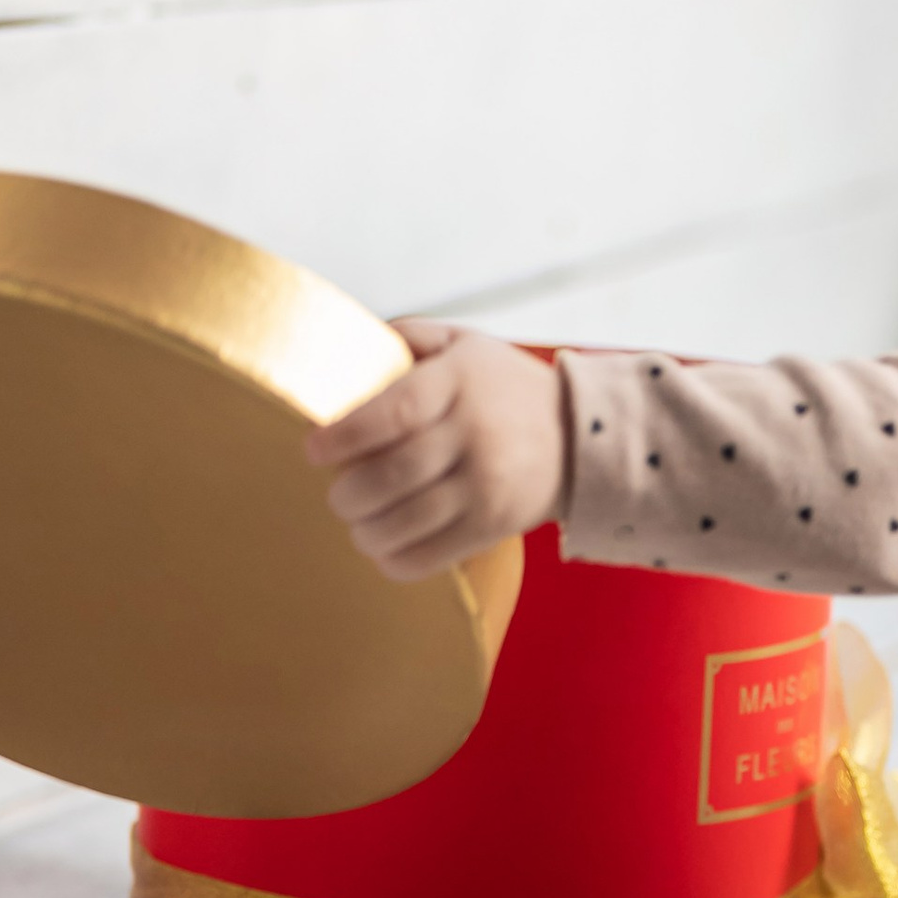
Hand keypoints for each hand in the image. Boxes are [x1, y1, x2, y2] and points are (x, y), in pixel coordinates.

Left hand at [305, 325, 568, 580]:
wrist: (582, 437)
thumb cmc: (507, 389)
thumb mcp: (465, 344)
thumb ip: (409, 338)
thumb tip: (345, 349)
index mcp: (460, 383)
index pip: (392, 413)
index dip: (344, 436)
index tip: (315, 449)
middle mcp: (474, 435)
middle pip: (390, 475)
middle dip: (347, 493)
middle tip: (338, 492)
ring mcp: (486, 485)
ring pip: (404, 522)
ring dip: (364, 529)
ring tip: (358, 519)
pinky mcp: (493, 526)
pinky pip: (430, 556)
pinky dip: (393, 560)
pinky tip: (384, 546)